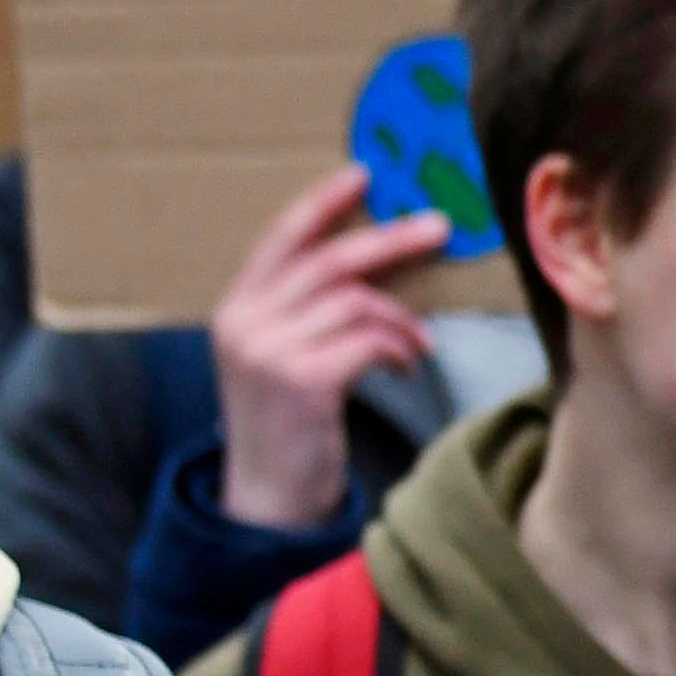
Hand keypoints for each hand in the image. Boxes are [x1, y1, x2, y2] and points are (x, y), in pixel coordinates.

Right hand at [207, 161, 449, 530]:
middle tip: (438, 227)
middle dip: (390, 240)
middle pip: (329, 260)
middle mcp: (244, 320)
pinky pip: (370, 339)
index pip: (281, 238)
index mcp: (236, 307)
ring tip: (416, 348)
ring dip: (401, 320)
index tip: (365, 176)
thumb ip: (307, 314)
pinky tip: (407, 367)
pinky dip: (399, 347)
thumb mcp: (283, 359)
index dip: (324, 204)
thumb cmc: (288, 428)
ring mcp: (268, 349)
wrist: (267, 499)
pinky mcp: (301, 379)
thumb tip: (375, 274)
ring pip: (358, 301)